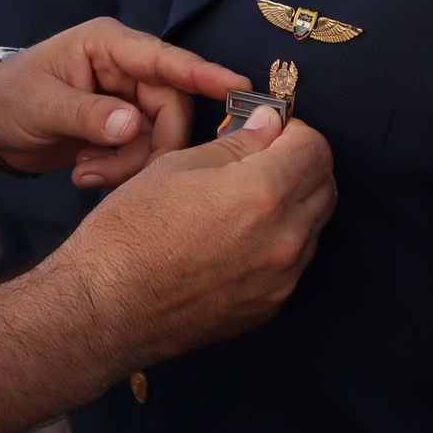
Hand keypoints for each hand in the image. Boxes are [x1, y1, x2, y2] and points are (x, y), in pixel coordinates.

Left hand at [0, 17, 246, 185]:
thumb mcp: (42, 106)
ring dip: (128, 164)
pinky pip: (143, 151)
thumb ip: (88, 115)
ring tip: (85, 175)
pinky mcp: (123, 125)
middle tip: (107, 174)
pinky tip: (85, 174)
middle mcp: (125, 67)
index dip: (204, 73)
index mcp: (108, 45)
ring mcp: (126, 97)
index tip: (239, 88)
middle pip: (170, 107)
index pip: (165, 59)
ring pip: (159, 135)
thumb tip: (132, 125)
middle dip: (147, 147)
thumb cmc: (7, 98)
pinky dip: (120, 169)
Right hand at [44, 106, 337, 366]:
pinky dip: (278, 241)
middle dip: (300, 165)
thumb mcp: (176, 166)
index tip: (267, 132)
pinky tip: (235, 239)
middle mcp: (284, 239)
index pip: (316, 149)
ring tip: (241, 202)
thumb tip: (269, 124)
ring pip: (313, 227)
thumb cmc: (130, 230)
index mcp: (263, 194)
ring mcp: (280, 280)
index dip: (293, 132)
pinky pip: (292, 264)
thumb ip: (235, 144)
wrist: (106, 308)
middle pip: (325, 187)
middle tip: (259, 159)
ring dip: (292, 204)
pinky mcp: (268, 308)